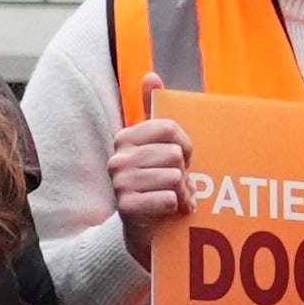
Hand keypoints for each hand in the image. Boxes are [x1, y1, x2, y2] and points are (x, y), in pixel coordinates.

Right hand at [105, 114, 195, 261]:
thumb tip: (151, 75)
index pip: (169, 128)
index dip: (185, 146)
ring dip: (182, 192)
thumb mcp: (155, 147)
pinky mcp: (127, 207)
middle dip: (184, 172)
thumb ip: (152, 112)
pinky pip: (169, 198)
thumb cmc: (154, 183)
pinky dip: (176, 207)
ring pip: (174, 177)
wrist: (143, 228)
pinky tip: (171, 211)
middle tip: (178, 184)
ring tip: (176, 198)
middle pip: (174, 154)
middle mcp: (118, 159)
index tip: (182, 159)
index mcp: (125, 139)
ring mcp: (120, 183)